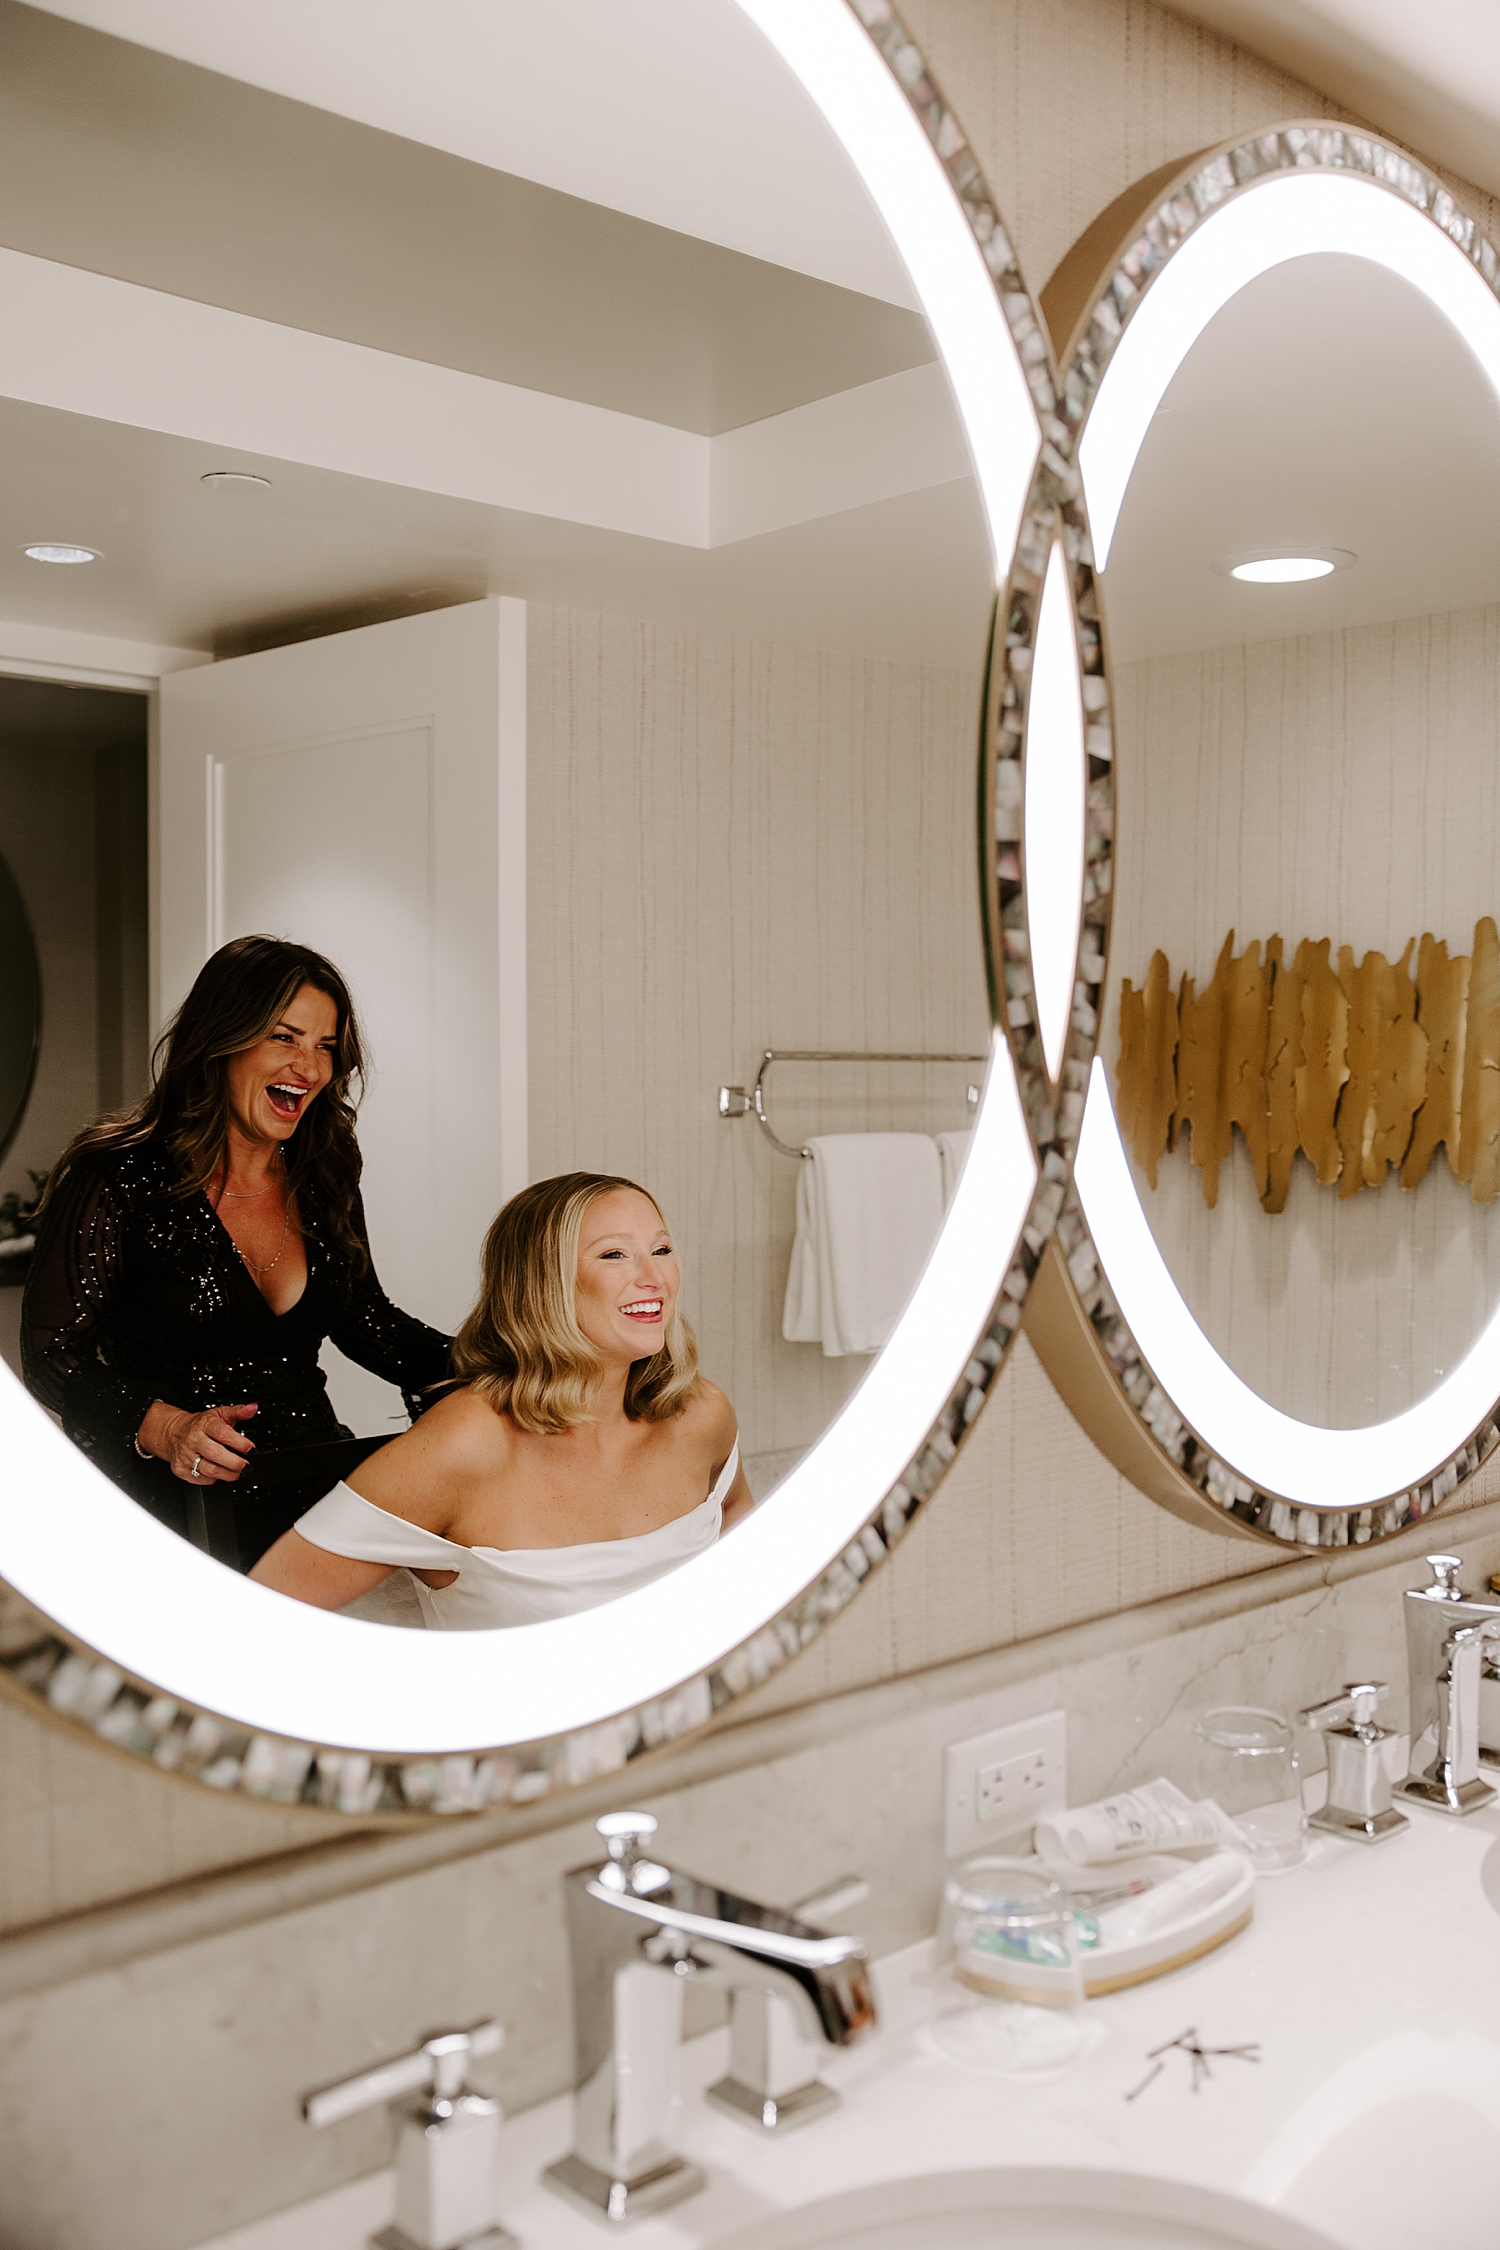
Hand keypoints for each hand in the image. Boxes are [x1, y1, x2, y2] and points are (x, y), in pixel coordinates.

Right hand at [137, 1401, 256, 1483]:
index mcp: (204, 1424)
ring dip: (227, 1474)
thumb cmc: (200, 1425)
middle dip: (234, 1462)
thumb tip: (253, 1408)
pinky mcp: (180, 1469)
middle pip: (214, 1453)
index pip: (222, 1433)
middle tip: (246, 1465)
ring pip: (208, 1470)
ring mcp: (185, 1456)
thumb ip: (238, 1412)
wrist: (174, 1433)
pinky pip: (201, 1479)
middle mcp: (193, 1440)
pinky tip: (219, 1473)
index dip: (239, 1442)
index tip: (250, 1448)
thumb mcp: (219, 1414)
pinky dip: (213, 1479)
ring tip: (237, 1473)